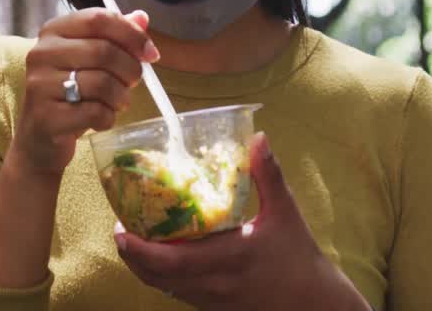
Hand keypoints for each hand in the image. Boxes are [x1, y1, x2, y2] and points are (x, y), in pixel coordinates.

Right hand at [7, 8, 159, 179]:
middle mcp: (42, 53)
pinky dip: (108, 117)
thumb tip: (142, 18)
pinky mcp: (46, 117)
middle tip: (133, 82)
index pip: (98, 19)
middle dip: (130, 69)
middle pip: (104, 51)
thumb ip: (115, 36)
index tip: (150, 53)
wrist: (40, 137)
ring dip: (121, 96)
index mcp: (53, 31)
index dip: (131, 34)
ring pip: (102, 83)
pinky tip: (101, 118)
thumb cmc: (69, 92)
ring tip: (117, 102)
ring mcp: (40, 85)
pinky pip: (95, 113)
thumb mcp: (90, 60)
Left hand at [114, 133, 369, 310]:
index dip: (140, 249)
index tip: (121, 229)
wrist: (312, 303)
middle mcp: (212, 283)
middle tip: (120, 226)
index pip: (172, 261)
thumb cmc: (298, 257)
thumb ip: (268, 175)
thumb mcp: (285, 213)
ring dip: (142, 265)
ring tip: (132, 236)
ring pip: (162, 287)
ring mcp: (209, 298)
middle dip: (131, 254)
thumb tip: (257, 137)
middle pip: (156, 276)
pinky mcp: (211, 305)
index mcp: (227, 258)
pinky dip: (159, 275)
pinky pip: (175, 291)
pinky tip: (158, 254)